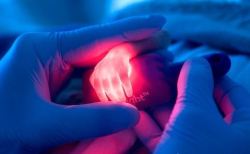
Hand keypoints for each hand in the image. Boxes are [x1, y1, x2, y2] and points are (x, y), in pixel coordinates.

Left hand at [0, 15, 165, 152]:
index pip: (98, 36)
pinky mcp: (56, 82)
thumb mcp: (41, 126)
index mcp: (43, 49)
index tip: (160, 24)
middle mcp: (51, 52)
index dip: (132, 30)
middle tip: (163, 45)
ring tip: (150, 63)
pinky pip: (88, 79)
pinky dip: (108, 82)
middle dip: (132, 45)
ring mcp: (54, 66)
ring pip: (96, 62)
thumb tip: (132, 115)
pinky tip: (125, 84)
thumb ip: (89, 120)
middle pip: (100, 46)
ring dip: (122, 64)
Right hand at [135, 58, 249, 153]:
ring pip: (182, 124)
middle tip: (158, 78)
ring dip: (161, 109)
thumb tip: (196, 61)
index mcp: (246, 131)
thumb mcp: (196, 115)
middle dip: (177, 92)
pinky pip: (168, 140)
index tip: (183, 64)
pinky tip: (136, 116)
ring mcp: (201, 153)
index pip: (232, 91)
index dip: (207, 75)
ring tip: (143, 93)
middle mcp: (228, 143)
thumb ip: (196, 83)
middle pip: (203, 106)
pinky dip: (152, 128)